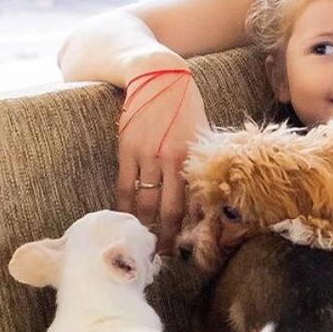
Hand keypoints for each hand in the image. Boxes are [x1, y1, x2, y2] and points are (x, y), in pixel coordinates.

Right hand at [115, 71, 209, 251]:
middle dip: (168, 237)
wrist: (157, 74)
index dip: (193, 228)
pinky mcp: (127, 150)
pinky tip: (125, 221)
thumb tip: (207, 190)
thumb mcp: (202, 131)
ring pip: (145, 202)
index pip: (195, 201)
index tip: (192, 247)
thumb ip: (200, 160)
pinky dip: (124, 207)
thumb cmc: (185, 103)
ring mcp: (147, 155)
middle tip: (166, 257)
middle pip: (170, 210)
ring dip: (145, 227)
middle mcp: (172, 159)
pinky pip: (125, 187)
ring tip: (145, 244)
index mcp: (194, 156)